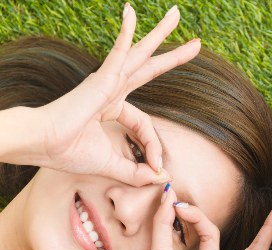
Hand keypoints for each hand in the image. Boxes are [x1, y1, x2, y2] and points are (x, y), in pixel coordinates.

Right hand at [14, 4, 199, 182]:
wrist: (42, 144)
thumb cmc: (67, 152)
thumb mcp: (113, 166)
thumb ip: (137, 173)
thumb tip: (162, 177)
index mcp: (112, 107)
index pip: (146, 125)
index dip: (154, 147)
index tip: (156, 166)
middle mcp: (111, 89)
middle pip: (149, 67)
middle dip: (173, 55)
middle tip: (196, 43)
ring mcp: (106, 81)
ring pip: (140, 53)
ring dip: (159, 34)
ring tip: (176, 15)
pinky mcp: (100, 79)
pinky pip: (118, 53)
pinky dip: (126, 34)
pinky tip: (130, 14)